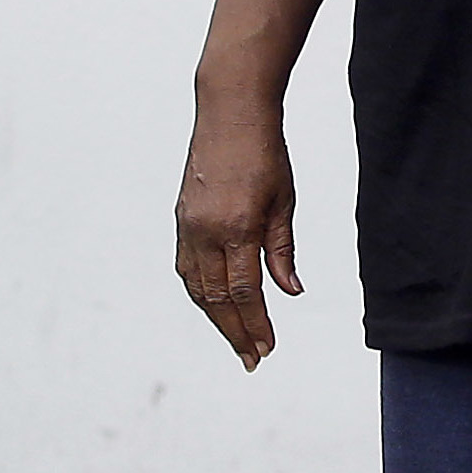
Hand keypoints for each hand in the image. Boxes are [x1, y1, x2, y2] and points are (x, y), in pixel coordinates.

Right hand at [175, 110, 304, 368]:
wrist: (230, 114)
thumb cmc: (265, 153)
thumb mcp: (284, 201)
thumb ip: (282, 250)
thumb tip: (289, 292)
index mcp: (237, 227)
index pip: (245, 292)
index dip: (256, 324)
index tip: (267, 348)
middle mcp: (206, 231)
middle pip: (217, 298)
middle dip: (235, 332)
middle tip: (252, 359)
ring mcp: (189, 225)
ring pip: (197, 287)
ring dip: (215, 318)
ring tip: (236, 339)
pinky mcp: (182, 218)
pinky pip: (186, 266)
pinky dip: (199, 292)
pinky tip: (212, 305)